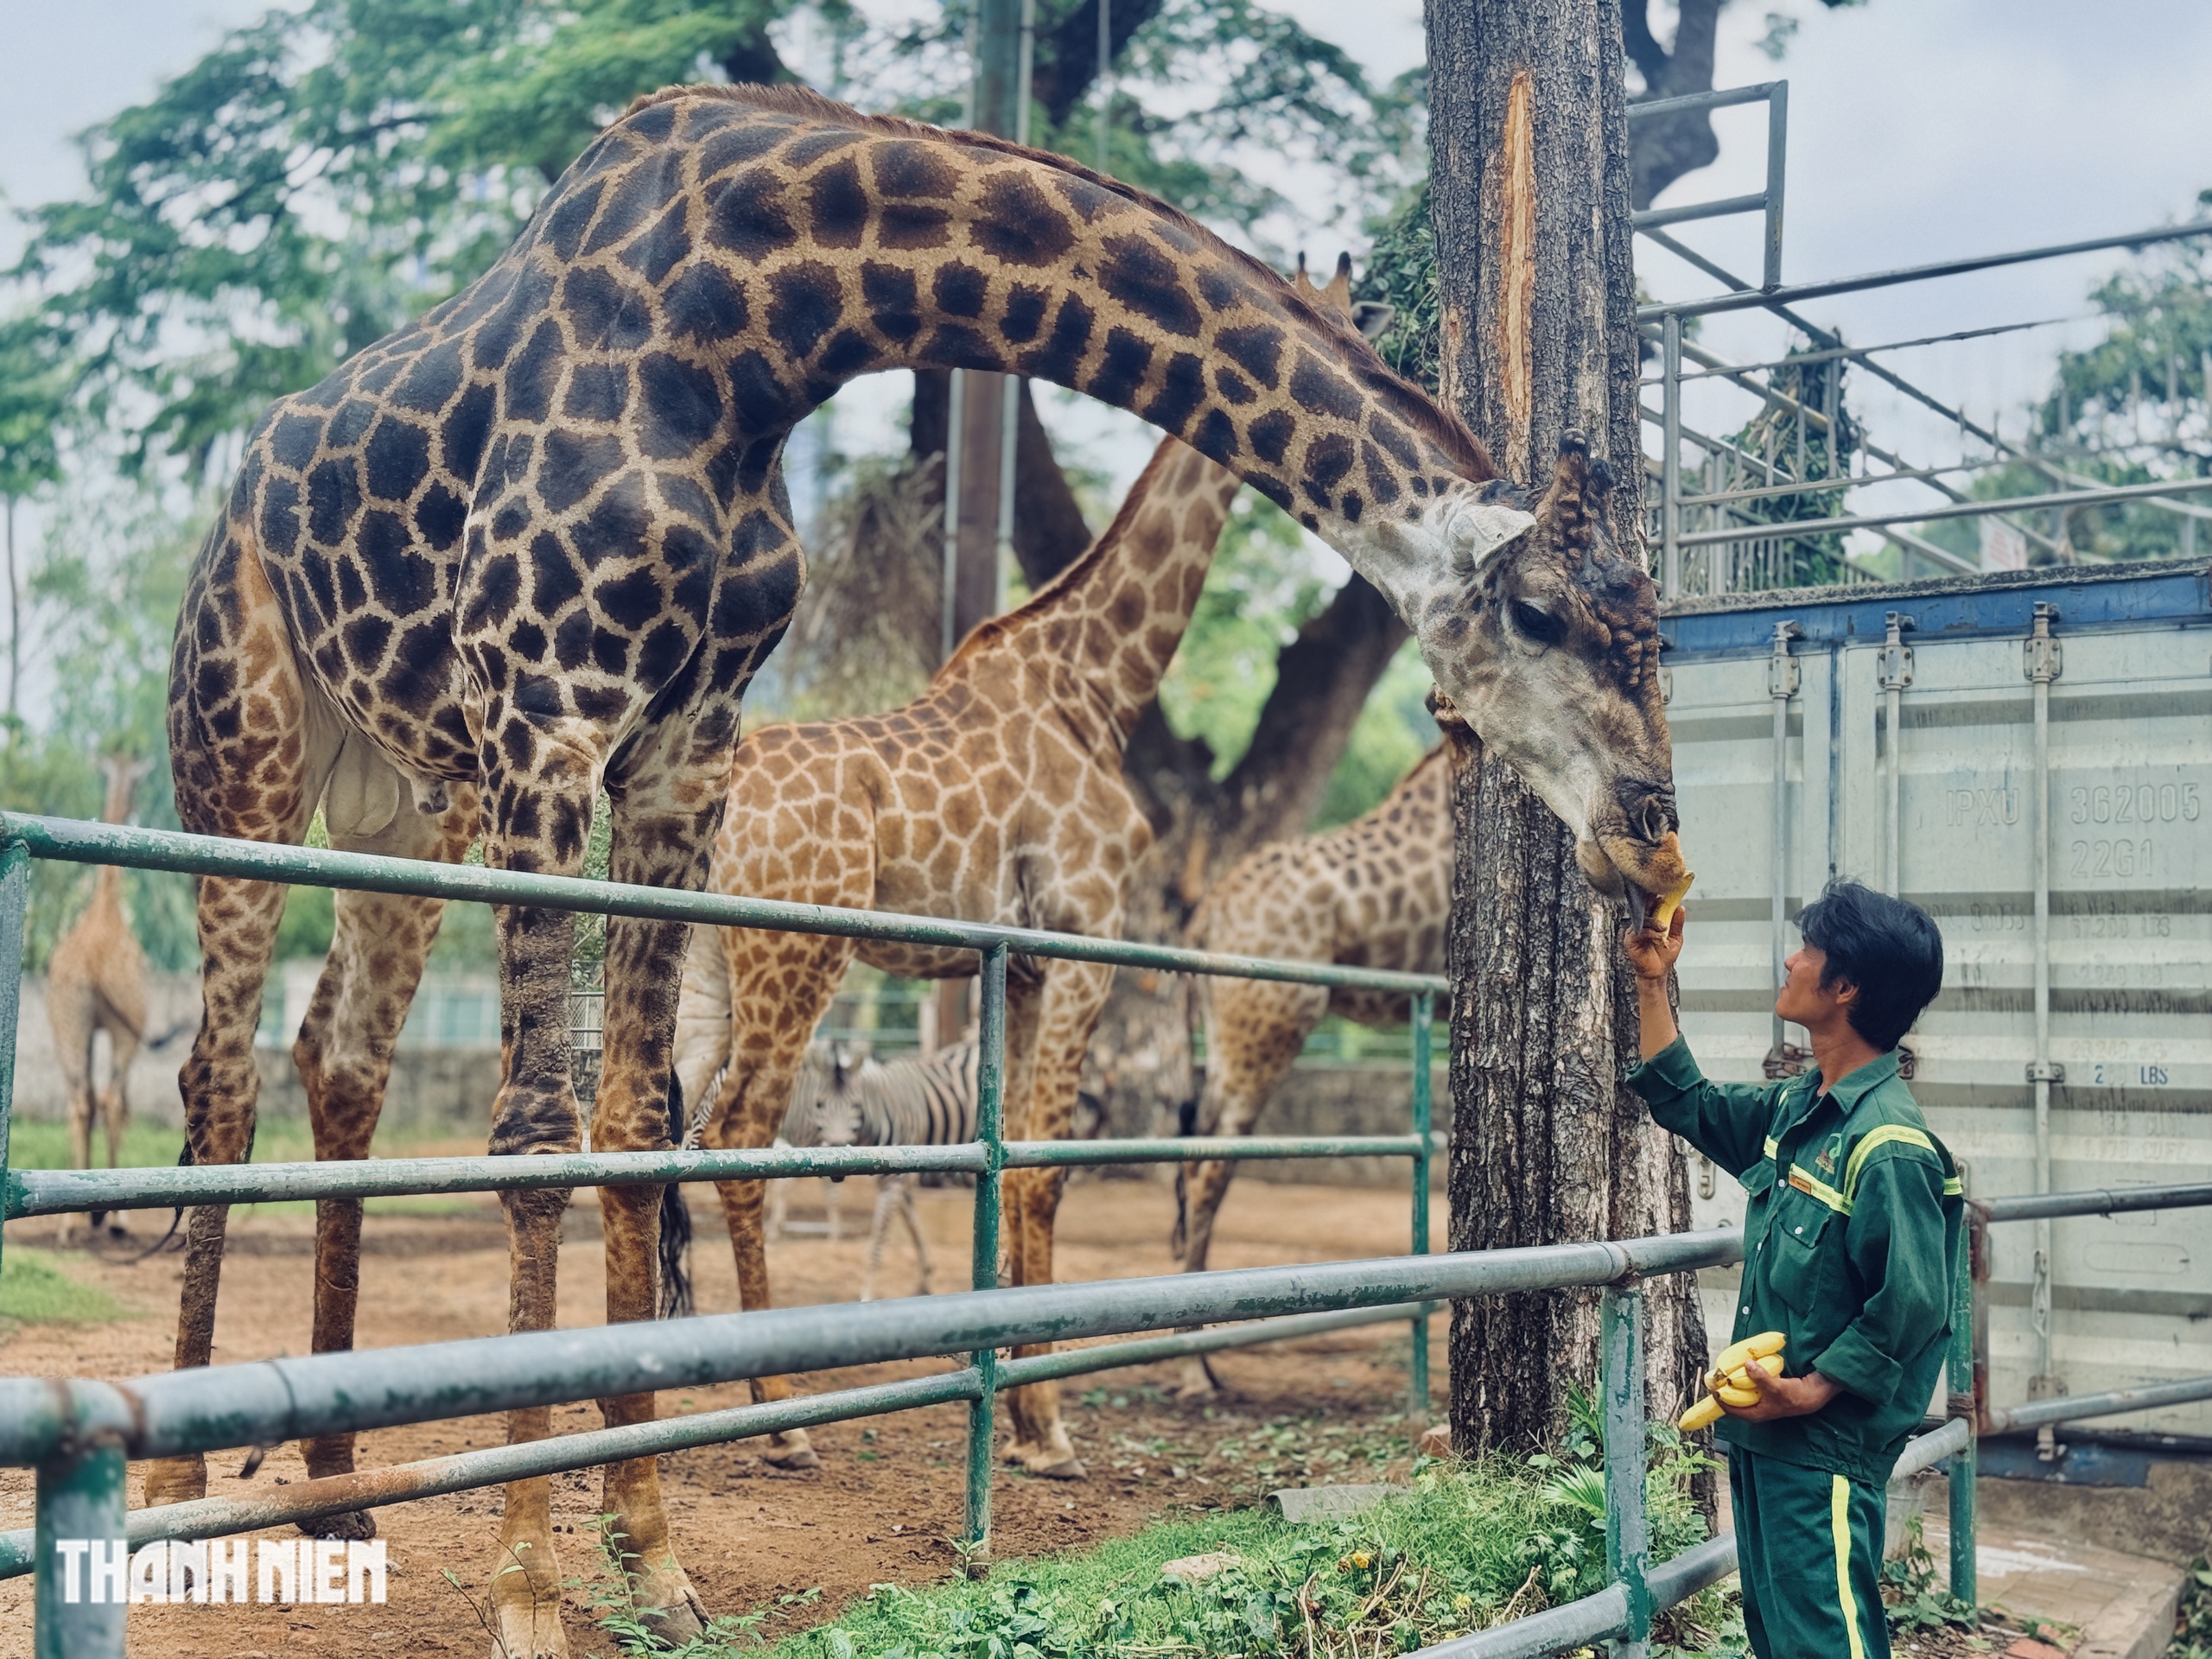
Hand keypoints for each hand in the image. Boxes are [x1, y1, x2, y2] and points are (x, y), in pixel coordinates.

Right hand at [1622, 903, 1685, 982]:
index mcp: (1650, 922)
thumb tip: (1680, 907)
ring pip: (1643, 920)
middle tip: (1662, 903)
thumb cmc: (1664, 956)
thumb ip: (1677, 923)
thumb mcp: (1675, 938)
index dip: (1658, 900)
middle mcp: (1640, 925)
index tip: (1667, 896)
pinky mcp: (1630, 941)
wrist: (1657, 973)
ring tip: (1664, 929)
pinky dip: (1651, 933)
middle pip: (1645, 909)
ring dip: (1655, 922)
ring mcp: (1634, 932)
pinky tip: (1659, 937)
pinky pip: (1640, 932)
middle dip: (1653, 905)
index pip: (1652, 906)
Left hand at [1720, 1359, 1841, 1421]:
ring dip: (1734, 1381)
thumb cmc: (1794, 1396)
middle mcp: (1755, 1408)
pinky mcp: (1764, 1392)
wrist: (1812, 1394)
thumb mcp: (1776, 1387)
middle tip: (1716, 1374)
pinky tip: (1742, 1367)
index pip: (1729, 1409)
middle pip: (1733, 1399)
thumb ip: (1761, 1377)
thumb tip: (1747, 1365)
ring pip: (1740, 1391)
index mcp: (1754, 1414)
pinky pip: (1749, 1385)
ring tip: (1725, 1369)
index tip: (1711, 1384)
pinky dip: (1744, 1377)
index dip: (1718, 1397)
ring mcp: (1759, 1400)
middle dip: (1724, 1387)